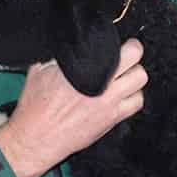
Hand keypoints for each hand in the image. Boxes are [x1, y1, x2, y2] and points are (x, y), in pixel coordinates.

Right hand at [0, 39, 145, 176]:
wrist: (37, 136)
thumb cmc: (35, 105)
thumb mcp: (40, 68)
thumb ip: (60, 54)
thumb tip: (70, 41)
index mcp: (83, 68)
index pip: (112, 44)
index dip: (120, 41)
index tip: (119, 42)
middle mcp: (101, 83)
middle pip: (134, 57)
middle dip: (133, 52)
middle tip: (127, 54)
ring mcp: (110, 101)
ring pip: (140, 80)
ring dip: (135, 74)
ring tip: (125, 75)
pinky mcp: (113, 118)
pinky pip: (137, 103)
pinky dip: (134, 96)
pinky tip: (124, 94)